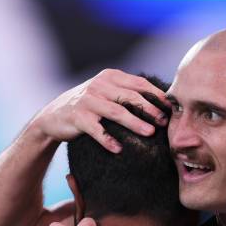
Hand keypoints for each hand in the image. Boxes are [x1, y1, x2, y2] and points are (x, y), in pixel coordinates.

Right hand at [29, 69, 168, 152]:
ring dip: (135, 123)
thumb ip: (127, 91)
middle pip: (130, 97)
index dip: (157, 95)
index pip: (139, 84)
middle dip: (150, 110)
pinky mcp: (78, 117)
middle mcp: (99, 85)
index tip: (171, 108)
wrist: (54, 116)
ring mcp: (88, 101)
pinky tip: (119, 150)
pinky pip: (96, 130)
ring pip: (116, 112)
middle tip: (165, 122)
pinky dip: (108, 140)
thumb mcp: (106, 92)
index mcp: (110, 76)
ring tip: (149, 133)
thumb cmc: (88, 106)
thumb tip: (161, 100)